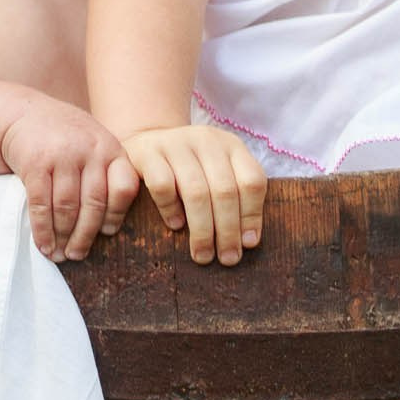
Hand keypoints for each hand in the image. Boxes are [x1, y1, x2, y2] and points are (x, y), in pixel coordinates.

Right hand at [0, 99, 140, 261]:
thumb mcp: (94, 145)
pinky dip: (42, 230)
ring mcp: (61, 155)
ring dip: (62, 237)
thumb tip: (110, 226)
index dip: (117, 215)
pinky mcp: (35, 163)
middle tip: (78, 255)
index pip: (124, 189)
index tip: (107, 234)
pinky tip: (43, 245)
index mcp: (111, 149)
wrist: (25, 114)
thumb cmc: (67, 139)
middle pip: (94, 204)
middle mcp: (89, 150)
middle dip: (85, 236)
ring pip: (66, 208)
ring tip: (60, 254)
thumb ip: (107, 175)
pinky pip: (41, 205)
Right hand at [127, 124, 265, 267]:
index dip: (252, 215)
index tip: (248, 244)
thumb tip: (248, 242)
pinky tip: (176, 226)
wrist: (147, 141)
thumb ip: (234, 197)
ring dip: (202, 229)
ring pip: (196, 192)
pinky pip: (163, 185)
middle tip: (227, 259)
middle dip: (228, 230)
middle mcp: (206, 140)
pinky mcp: (147, 153)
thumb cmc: (188, 169)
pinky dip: (171, 209)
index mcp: (231, 146)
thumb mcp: (216, 172)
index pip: (252, 181)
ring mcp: (176, 144)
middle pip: (225, 190)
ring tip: (203, 255)